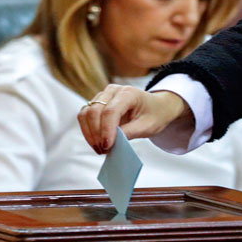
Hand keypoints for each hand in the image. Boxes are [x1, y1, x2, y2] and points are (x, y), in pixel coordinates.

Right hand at [77, 86, 192, 153]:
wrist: (156, 107)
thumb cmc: (154, 115)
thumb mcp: (147, 126)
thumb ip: (129, 133)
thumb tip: (110, 143)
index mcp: (128, 93)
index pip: (111, 111)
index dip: (106, 130)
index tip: (107, 146)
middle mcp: (113, 91)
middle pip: (94, 111)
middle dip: (96, 134)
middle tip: (103, 151)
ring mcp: (103, 96)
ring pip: (86, 113)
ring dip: (89, 133)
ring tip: (100, 149)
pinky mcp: (97, 104)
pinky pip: (84, 116)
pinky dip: (88, 131)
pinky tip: (97, 142)